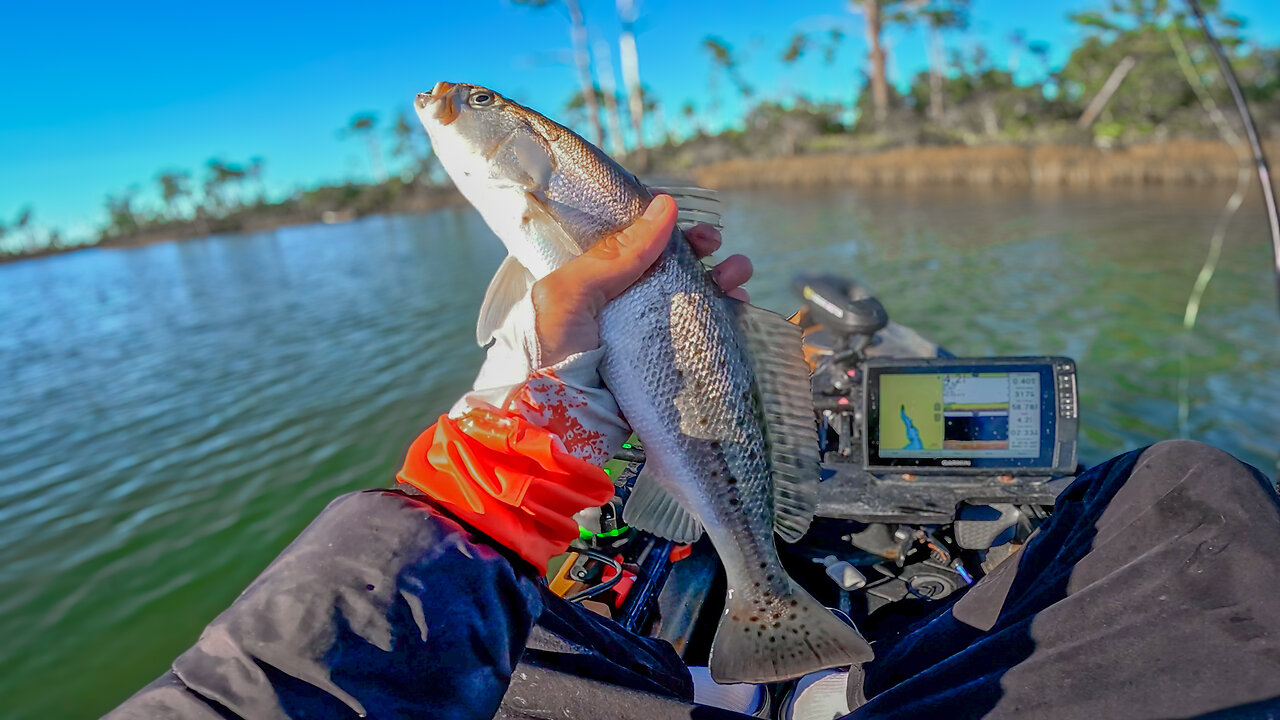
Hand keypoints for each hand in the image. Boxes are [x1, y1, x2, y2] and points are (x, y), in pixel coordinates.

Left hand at [532, 194, 752, 366]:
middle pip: (671, 269)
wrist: (551, 429)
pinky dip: (724, 323)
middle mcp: (621, 305)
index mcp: (592, 281)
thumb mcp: (571, 293)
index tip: (692, 224)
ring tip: (739, 278)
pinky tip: (740, 312)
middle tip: (720, 249)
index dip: (667, 229)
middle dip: (702, 254)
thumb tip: (664, 206)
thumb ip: (616, 254)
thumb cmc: (548, 354)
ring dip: (721, 283)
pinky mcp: (663, 369)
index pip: (635, 244)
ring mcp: (644, 338)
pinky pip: (699, 341)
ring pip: (691, 301)